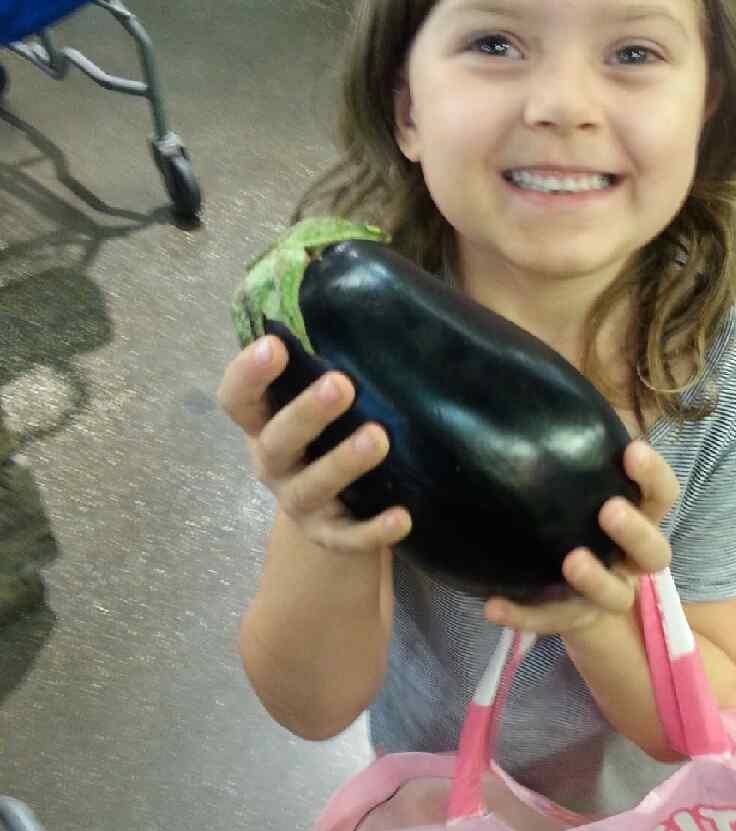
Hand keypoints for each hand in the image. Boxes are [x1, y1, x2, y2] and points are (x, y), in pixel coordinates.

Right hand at [217, 335, 411, 554]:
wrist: (336, 515)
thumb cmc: (329, 437)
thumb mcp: (320, 404)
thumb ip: (328, 363)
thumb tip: (380, 293)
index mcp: (263, 424)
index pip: (237, 399)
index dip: (248, 374)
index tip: (275, 345)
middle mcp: (274, 463)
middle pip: (276, 442)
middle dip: (306, 414)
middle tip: (341, 385)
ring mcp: (300, 504)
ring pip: (311, 487)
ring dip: (342, 463)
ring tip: (378, 439)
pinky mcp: (331, 536)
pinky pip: (349, 537)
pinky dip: (374, 529)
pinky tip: (403, 517)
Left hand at [483, 440, 678, 636]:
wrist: (562, 581)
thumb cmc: (570, 510)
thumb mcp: (574, 475)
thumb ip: (567, 439)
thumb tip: (531, 375)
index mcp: (639, 516)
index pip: (662, 496)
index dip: (653, 475)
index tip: (631, 450)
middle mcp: (631, 558)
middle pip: (655, 552)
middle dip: (634, 530)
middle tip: (608, 509)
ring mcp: (605, 593)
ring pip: (617, 594)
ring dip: (596, 578)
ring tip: (570, 561)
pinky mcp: (570, 618)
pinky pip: (550, 622)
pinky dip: (524, 616)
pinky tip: (493, 606)